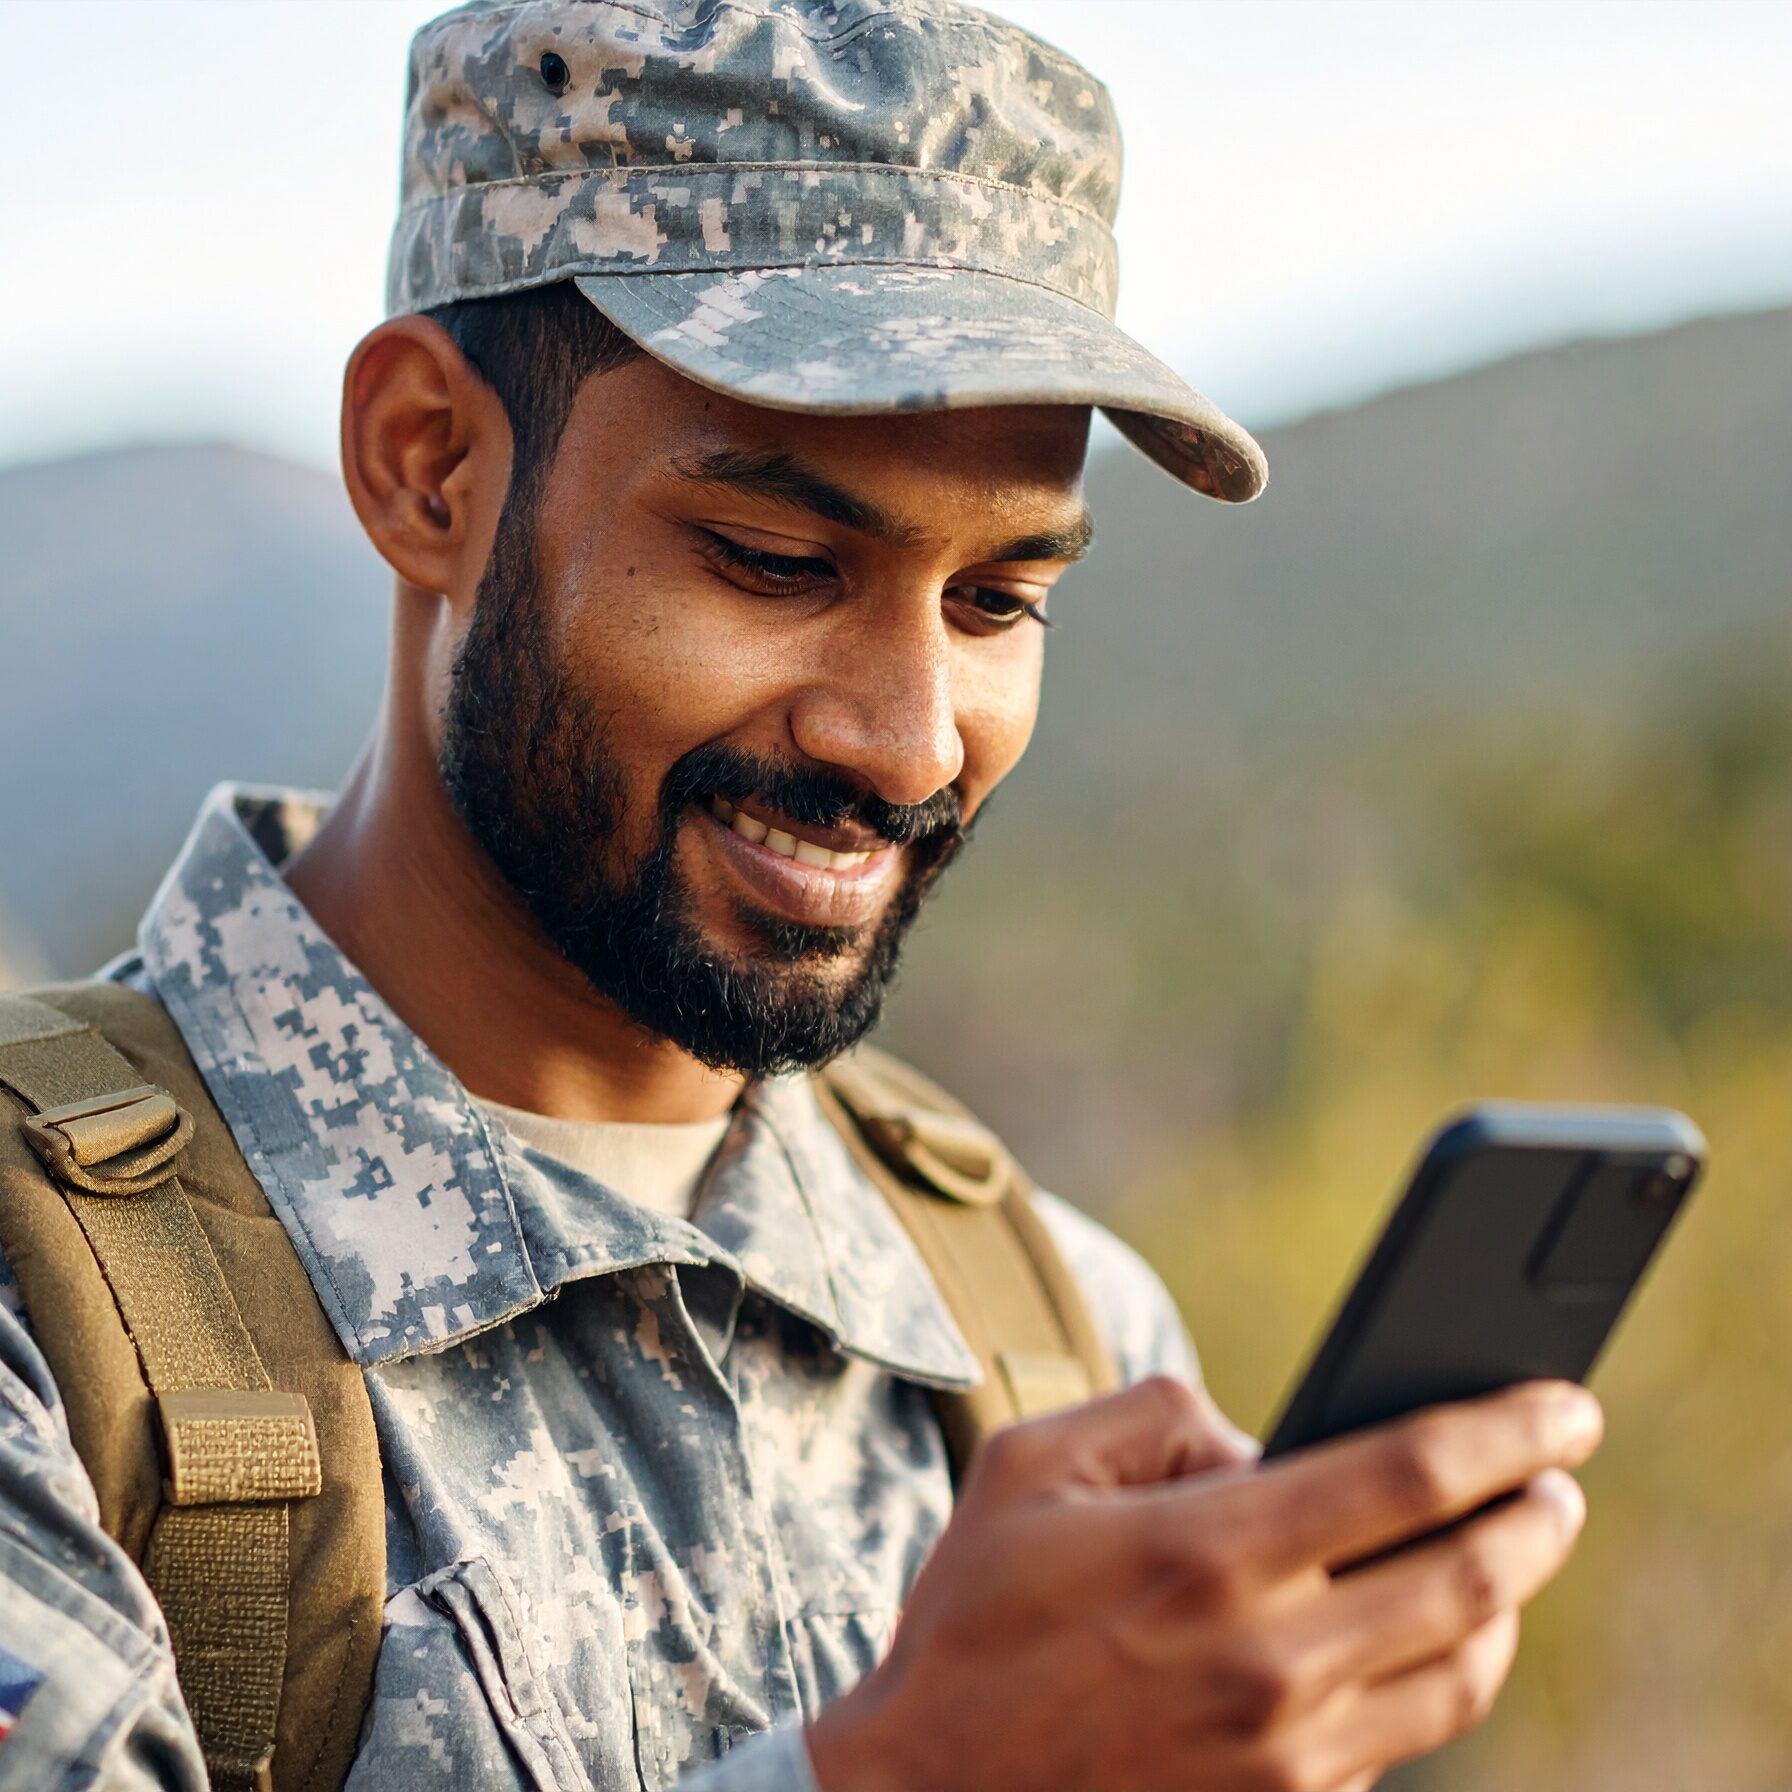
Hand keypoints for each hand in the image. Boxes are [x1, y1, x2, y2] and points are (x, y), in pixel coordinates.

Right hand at [807, 1376, 1599, 1791]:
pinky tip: (1425, 1633)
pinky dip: (1442, 1674)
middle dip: (1541, 1514)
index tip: (1562, 1405)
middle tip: (1561, 1473)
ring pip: (1466, 1673)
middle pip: (1472, 1578)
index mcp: (1210, 1549)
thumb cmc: (975, 1618)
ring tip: (1512, 1549)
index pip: (1411, 1474)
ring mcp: (1290, 1753)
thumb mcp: (1030, 1465)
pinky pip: (1407, 1740)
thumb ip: (1153, 1412)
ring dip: (1510, 1601)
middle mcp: (1271, 1656)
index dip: (1508, 1431)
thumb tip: (1255, 1442)